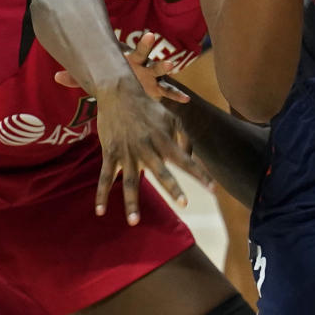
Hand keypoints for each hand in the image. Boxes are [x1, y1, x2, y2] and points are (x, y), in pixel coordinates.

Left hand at [54, 33, 189, 103]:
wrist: (129, 85)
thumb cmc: (111, 79)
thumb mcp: (96, 77)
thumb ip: (77, 77)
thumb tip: (55, 76)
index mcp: (128, 62)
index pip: (134, 51)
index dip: (141, 44)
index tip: (148, 34)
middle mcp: (141, 67)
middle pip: (147, 57)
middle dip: (149, 49)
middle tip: (153, 38)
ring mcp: (150, 78)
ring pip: (159, 73)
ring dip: (165, 68)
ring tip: (170, 65)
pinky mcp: (156, 90)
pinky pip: (168, 92)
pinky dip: (177, 95)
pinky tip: (187, 100)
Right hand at [94, 76, 213, 223]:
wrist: (118, 92)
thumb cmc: (148, 108)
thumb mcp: (172, 118)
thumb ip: (184, 138)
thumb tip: (189, 159)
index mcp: (164, 140)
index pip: (186, 161)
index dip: (201, 175)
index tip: (213, 190)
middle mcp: (147, 148)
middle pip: (161, 172)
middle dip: (173, 188)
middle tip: (183, 204)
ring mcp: (127, 152)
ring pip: (129, 181)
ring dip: (132, 202)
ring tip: (134, 222)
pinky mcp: (110, 153)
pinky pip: (105, 177)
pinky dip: (102, 194)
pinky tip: (101, 211)